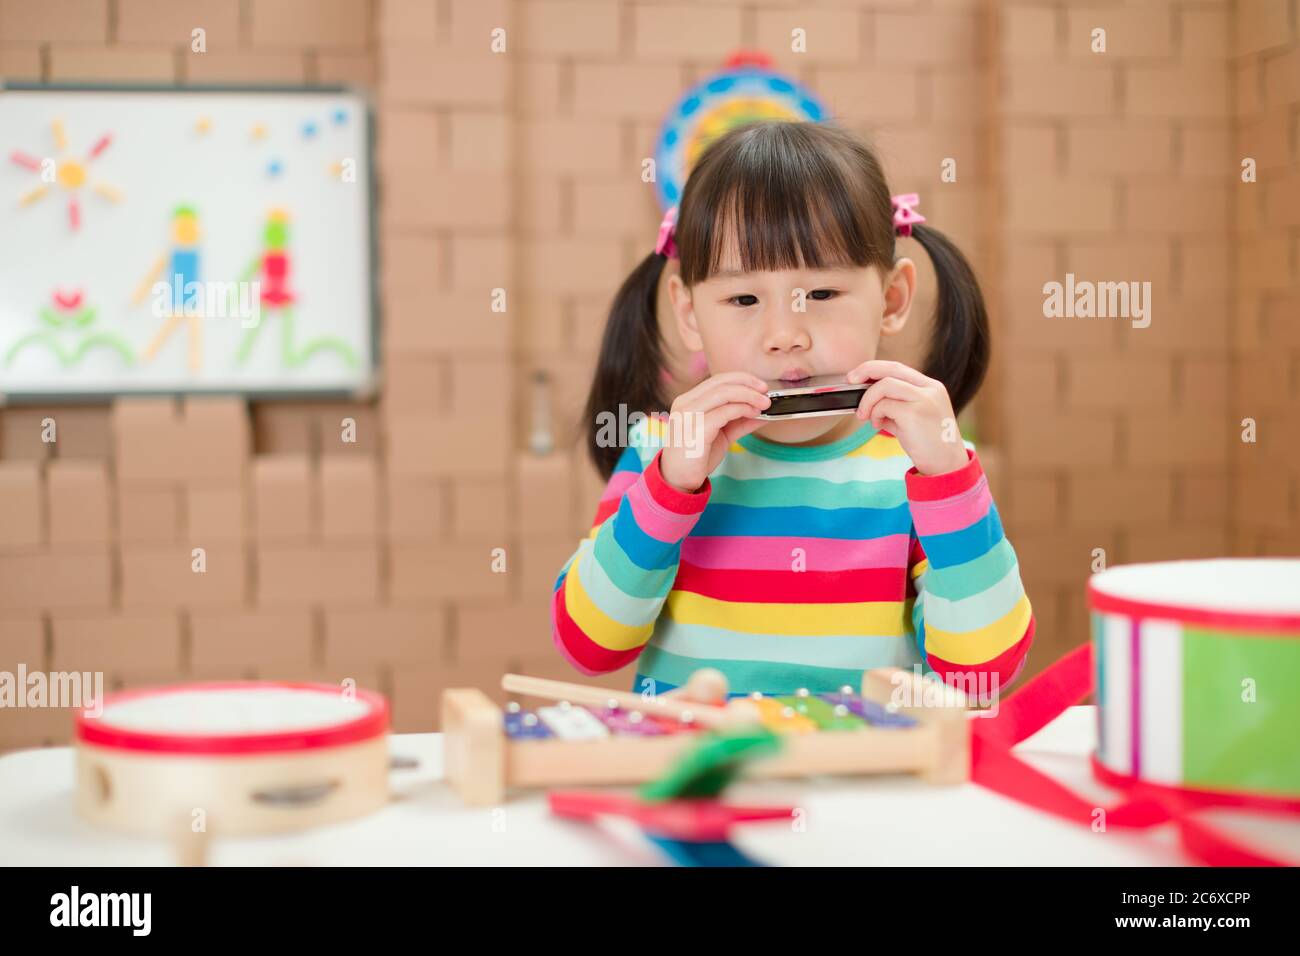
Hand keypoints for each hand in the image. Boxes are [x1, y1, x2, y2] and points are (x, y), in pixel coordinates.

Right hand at [657, 371, 770, 492]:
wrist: (678, 480)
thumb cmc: (697, 458)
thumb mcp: (722, 435)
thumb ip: (739, 422)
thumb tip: (763, 413)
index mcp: (688, 401)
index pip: (717, 380)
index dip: (742, 379)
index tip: (760, 386)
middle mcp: (685, 403)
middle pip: (721, 382)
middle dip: (748, 384)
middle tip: (766, 393)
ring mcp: (689, 414)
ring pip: (724, 393)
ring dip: (749, 396)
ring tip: (764, 405)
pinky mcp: (696, 428)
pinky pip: (724, 412)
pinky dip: (743, 410)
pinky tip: (753, 415)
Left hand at [846, 360, 968, 475]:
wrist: (946, 465)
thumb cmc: (928, 444)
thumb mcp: (912, 419)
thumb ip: (894, 407)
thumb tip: (866, 401)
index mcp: (931, 387)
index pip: (898, 368)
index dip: (875, 368)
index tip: (857, 376)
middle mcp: (930, 388)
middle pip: (891, 368)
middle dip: (866, 370)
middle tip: (850, 381)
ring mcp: (924, 399)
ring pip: (884, 385)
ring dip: (868, 400)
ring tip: (866, 416)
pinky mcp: (915, 413)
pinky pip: (884, 405)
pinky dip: (875, 414)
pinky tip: (877, 426)